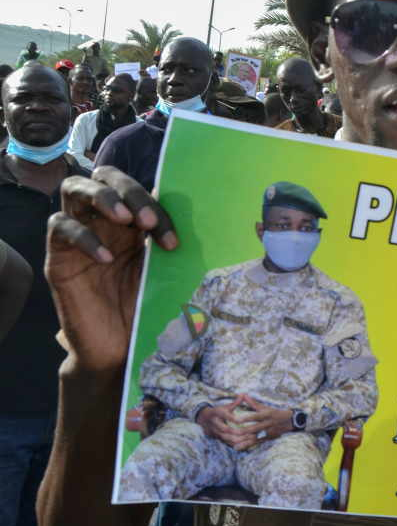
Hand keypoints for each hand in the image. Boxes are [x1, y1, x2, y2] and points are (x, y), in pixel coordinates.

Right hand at [45, 167, 177, 377]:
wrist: (123, 349)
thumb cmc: (150, 307)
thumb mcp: (168, 271)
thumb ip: (175, 242)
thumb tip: (208, 212)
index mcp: (134, 221)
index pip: (140, 189)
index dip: (157, 204)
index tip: (174, 239)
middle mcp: (105, 222)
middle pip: (104, 176)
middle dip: (127, 189)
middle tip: (146, 220)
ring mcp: (79, 236)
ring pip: (75, 189)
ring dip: (103, 197)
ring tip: (125, 220)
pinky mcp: (59, 258)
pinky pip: (60, 229)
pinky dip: (83, 237)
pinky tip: (105, 258)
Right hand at [197, 398, 249, 448]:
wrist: (203, 419)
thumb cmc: (218, 411)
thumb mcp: (225, 406)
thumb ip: (235, 402)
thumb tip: (243, 394)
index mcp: (217, 413)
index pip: (226, 416)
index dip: (234, 418)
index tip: (244, 420)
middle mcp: (215, 424)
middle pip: (226, 429)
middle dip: (238, 432)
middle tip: (251, 432)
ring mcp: (216, 432)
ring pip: (227, 438)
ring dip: (240, 439)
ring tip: (252, 438)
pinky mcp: (218, 438)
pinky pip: (228, 443)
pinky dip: (237, 444)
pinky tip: (248, 443)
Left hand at [227, 395, 295, 450]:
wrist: (290, 421)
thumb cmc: (275, 413)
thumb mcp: (266, 407)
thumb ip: (253, 403)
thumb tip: (243, 395)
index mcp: (268, 414)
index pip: (256, 416)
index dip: (247, 418)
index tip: (237, 420)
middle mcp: (268, 423)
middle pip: (255, 428)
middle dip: (244, 431)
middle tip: (233, 433)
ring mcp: (269, 432)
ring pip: (256, 437)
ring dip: (245, 441)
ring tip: (235, 445)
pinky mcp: (270, 438)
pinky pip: (258, 442)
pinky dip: (249, 445)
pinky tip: (240, 447)